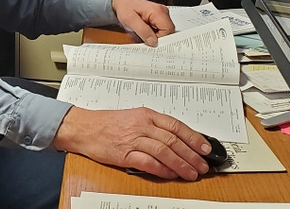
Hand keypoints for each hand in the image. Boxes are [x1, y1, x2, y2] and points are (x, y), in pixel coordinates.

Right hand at [52, 106, 213, 180]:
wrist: (84, 127)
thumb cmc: (107, 123)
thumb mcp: (134, 117)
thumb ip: (154, 127)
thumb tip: (177, 140)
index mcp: (146, 115)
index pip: (176, 126)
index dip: (194, 138)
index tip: (205, 148)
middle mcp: (142, 125)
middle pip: (173, 140)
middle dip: (191, 155)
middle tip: (202, 165)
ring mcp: (133, 139)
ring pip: (164, 151)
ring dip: (180, 164)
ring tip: (191, 173)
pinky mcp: (124, 154)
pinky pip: (147, 162)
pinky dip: (161, 169)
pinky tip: (170, 174)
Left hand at [111, 0, 173, 45]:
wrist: (123, 3)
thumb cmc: (125, 8)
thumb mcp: (130, 20)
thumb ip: (142, 30)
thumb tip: (153, 41)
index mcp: (157, 11)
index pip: (168, 29)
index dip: (161, 38)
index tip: (151, 42)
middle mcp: (162, 11)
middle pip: (169, 31)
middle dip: (159, 38)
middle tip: (146, 38)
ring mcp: (162, 14)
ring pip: (166, 31)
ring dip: (156, 36)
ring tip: (145, 33)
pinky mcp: (160, 17)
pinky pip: (162, 29)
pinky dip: (155, 33)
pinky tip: (147, 32)